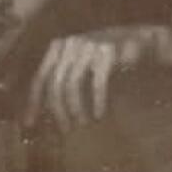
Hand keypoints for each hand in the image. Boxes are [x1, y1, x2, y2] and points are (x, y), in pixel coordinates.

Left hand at [24, 24, 171, 131]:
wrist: (142, 41)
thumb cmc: (106, 61)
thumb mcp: (78, 68)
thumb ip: (59, 84)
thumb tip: (35, 115)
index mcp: (58, 47)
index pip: (40, 78)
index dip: (33, 102)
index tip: (30, 124)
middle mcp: (71, 43)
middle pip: (55, 84)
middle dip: (58, 111)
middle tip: (65, 130)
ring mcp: (89, 45)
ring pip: (72, 84)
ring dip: (76, 109)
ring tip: (82, 123)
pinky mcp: (108, 51)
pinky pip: (97, 83)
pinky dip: (97, 102)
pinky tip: (99, 115)